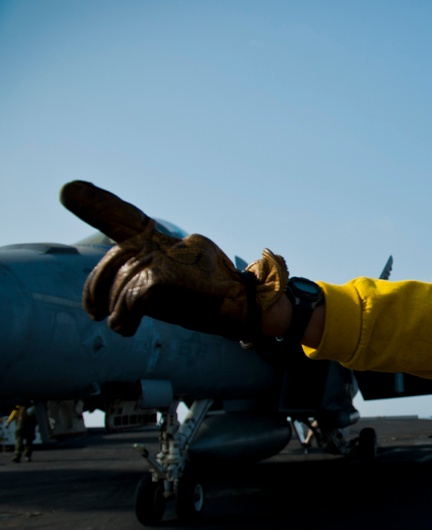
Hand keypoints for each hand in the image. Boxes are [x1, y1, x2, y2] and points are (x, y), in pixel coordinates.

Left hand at [61, 181, 287, 340]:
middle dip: (98, 284)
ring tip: (119, 324)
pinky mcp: (171, 274)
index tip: (70, 190)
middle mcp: (170, 244)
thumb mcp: (184, 281)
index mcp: (169, 243)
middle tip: (93, 311)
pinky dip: (124, 313)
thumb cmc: (219, 299)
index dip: (100, 204)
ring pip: (125, 278)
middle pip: (120, 255)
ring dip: (116, 306)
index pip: (129, 218)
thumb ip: (156, 275)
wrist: (250, 309)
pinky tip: (124, 327)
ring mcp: (172, 256)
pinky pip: (133, 293)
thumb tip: (132, 289)